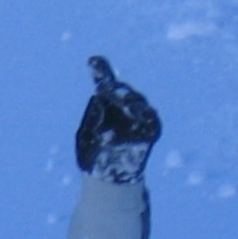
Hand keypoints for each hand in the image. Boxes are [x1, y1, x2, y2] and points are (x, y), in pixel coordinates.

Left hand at [75, 56, 160, 182]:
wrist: (106, 177)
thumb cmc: (92, 156)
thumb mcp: (85, 136)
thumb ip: (91, 118)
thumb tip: (99, 99)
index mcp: (106, 106)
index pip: (105, 85)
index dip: (100, 71)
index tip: (93, 61)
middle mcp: (123, 108)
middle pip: (122, 92)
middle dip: (115, 90)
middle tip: (104, 88)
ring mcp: (138, 118)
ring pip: (137, 102)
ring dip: (130, 100)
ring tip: (122, 102)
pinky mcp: (151, 130)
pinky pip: (152, 120)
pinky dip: (146, 115)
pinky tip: (136, 111)